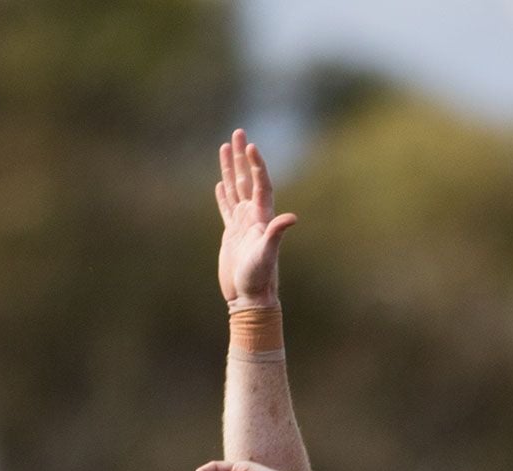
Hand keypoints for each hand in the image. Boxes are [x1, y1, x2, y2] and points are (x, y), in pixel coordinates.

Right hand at [215, 129, 296, 306]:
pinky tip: (221, 184)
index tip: (250, 146)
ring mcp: (242, 224)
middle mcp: (254, 217)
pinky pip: (226, 208)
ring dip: (231, 168)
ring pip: (236, 189)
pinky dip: (223, 194)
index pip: (260, 184)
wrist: (250, 297)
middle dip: (242, 156)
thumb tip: (291, 217)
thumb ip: (276, 234)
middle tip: (237, 132)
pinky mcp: (232, 234)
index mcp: (262, 218)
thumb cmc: (259, 278)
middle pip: (247, 179)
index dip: (256, 165)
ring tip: (225, 147)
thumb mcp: (267, 255)